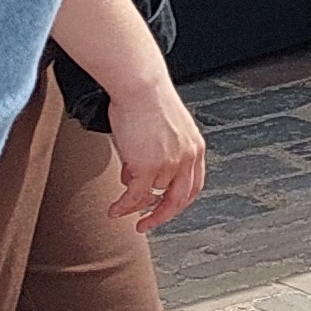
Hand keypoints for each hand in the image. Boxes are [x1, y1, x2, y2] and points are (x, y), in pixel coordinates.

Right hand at [103, 81, 208, 231]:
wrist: (140, 86)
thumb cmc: (147, 98)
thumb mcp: (162, 128)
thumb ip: (156, 151)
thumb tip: (134, 172)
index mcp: (195, 147)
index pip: (193, 185)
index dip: (180, 201)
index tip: (167, 209)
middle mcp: (187, 158)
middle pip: (179, 199)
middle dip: (161, 215)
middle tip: (147, 224)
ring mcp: (169, 164)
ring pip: (153, 196)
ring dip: (135, 205)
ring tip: (122, 209)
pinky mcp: (148, 166)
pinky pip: (135, 195)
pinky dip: (124, 206)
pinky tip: (114, 210)